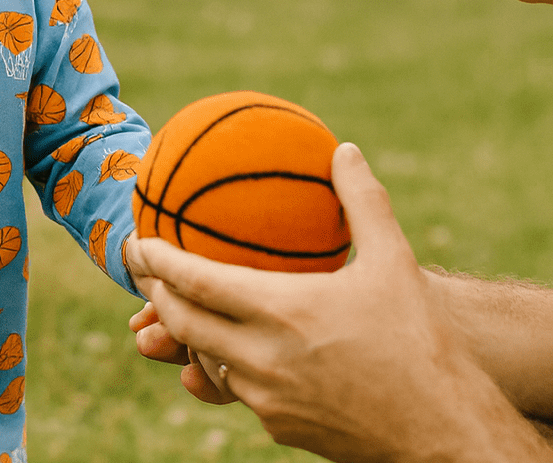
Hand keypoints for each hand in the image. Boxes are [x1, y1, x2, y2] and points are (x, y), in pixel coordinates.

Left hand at [129, 144, 546, 462]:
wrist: (447, 435)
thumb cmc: (422, 344)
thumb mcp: (396, 262)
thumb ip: (363, 201)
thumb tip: (344, 149)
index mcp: (284, 311)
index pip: (197, 283)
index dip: (158, 261)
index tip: (137, 241)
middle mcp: (265, 358)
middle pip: (184, 324)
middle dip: (155, 294)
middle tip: (142, 269)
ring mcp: (268, 398)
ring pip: (204, 360)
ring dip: (184, 333)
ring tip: (174, 307)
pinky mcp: (280, 427)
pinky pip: (235, 390)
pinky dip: (219, 364)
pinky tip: (227, 350)